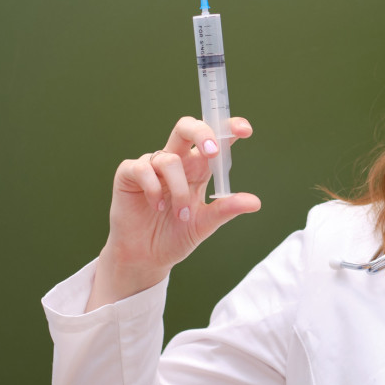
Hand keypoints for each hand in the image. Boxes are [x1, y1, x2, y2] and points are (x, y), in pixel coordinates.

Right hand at [86, 116, 259, 310]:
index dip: (228, 129)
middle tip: (213, 152)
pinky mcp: (129, 173)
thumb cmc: (175, 236)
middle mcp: (176, 162)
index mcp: (197, 169)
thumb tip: (255, 202)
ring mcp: (151, 165)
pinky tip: (157, 207)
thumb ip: (226, 209)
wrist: (146, 257)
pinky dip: (154, 189)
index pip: (214, 140)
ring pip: (169, 159)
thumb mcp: (205, 223)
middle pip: (186, 128)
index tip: (245, 130)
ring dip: (179, 190)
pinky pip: (143, 169)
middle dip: (201, 133)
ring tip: (180, 215)